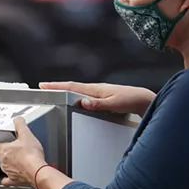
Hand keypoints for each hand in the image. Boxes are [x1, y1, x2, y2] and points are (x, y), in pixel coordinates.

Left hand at [0, 117, 46, 186]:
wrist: (37, 171)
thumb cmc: (31, 155)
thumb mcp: (26, 134)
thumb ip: (20, 125)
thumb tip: (17, 119)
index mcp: (4, 150)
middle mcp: (4, 162)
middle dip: (2, 153)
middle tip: (7, 150)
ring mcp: (8, 172)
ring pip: (3, 167)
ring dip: (7, 164)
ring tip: (14, 161)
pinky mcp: (15, 180)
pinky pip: (8, 181)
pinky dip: (8, 179)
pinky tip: (11, 177)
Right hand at [39, 81, 155, 115]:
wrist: (144, 100)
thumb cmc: (131, 100)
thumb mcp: (114, 104)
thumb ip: (98, 104)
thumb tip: (82, 102)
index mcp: (95, 89)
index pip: (72, 86)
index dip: (57, 86)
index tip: (44, 85)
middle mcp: (96, 89)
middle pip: (72, 87)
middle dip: (57, 87)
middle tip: (44, 87)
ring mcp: (99, 93)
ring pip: (78, 91)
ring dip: (66, 91)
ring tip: (55, 92)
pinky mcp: (103, 97)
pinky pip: (85, 95)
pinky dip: (75, 96)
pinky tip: (74, 100)